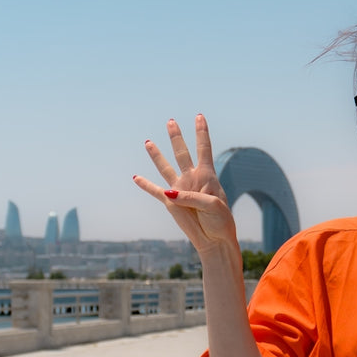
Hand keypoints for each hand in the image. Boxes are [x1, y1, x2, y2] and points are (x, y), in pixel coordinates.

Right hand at [133, 115, 236, 253]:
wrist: (214, 240)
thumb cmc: (220, 221)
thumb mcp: (212, 205)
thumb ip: (192, 197)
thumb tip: (169, 193)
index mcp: (207, 176)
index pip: (204, 148)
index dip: (201, 132)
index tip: (199, 116)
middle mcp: (192, 179)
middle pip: (182, 153)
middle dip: (176, 137)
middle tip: (170, 121)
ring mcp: (180, 190)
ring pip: (165, 167)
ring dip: (157, 155)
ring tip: (148, 142)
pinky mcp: (170, 203)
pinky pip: (154, 191)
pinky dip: (145, 185)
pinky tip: (136, 177)